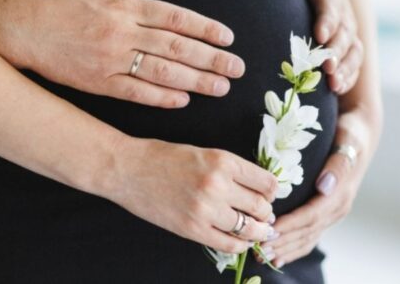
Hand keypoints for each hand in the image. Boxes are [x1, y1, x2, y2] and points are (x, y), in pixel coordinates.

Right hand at [0, 0, 245, 108]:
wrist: (13, 21)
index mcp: (124, 3)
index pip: (176, 17)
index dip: (206, 28)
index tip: (228, 37)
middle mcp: (122, 32)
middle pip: (177, 47)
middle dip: (211, 59)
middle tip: (238, 69)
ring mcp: (110, 59)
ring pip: (162, 72)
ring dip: (195, 80)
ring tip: (221, 87)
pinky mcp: (96, 81)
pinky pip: (134, 92)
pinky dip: (160, 96)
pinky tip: (182, 99)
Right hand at [110, 137, 279, 253]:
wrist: (127, 169)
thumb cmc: (162, 157)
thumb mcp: (202, 153)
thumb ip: (230, 169)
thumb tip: (258, 189)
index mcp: (223, 160)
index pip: (267, 182)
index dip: (272, 191)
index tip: (269, 195)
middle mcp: (218, 184)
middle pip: (261, 207)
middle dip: (266, 213)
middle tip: (265, 216)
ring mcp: (206, 209)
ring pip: (249, 228)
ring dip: (258, 232)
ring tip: (259, 232)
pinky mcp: (192, 228)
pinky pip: (228, 244)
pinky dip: (240, 246)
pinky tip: (241, 242)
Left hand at [255, 108, 377, 266]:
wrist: (361, 134)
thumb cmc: (349, 135)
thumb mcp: (347, 143)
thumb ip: (337, 165)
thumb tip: (325, 186)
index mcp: (340, 194)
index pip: (311, 215)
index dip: (290, 224)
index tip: (269, 230)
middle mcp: (337, 208)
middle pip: (307, 231)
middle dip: (283, 241)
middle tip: (258, 249)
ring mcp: (332, 213)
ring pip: (307, 238)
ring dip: (285, 249)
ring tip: (263, 256)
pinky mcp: (325, 214)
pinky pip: (309, 236)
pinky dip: (294, 248)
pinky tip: (278, 256)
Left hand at [282, 0, 363, 94]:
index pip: (331, 2)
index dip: (328, 19)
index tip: (319, 35)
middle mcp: (342, 10)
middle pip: (345, 32)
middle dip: (336, 51)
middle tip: (326, 67)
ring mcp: (346, 30)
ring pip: (352, 50)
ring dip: (344, 68)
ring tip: (333, 83)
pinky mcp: (344, 47)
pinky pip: (352, 64)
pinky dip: (346, 76)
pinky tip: (336, 89)